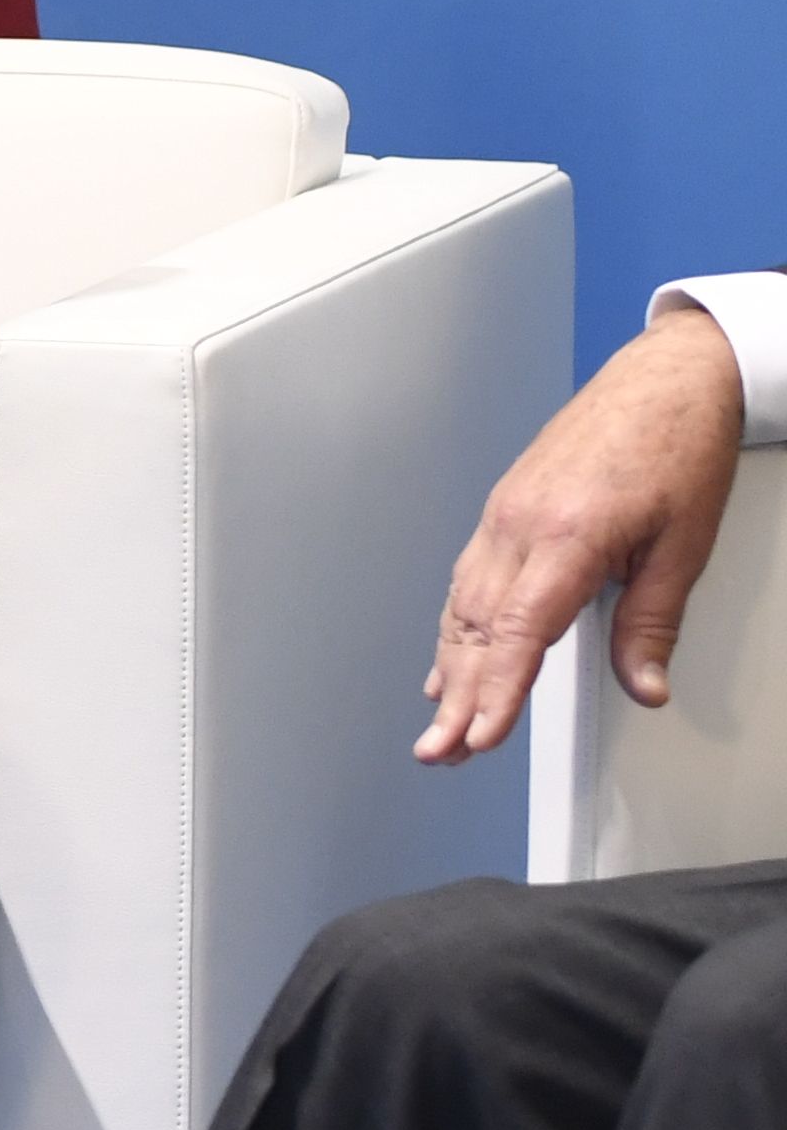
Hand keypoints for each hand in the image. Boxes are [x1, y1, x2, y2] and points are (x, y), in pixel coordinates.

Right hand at [418, 302, 751, 764]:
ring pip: (460, 606)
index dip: (494, 691)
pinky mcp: (504, 508)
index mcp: (565, 536)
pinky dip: (455, 626)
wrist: (667, 379)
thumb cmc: (678, 445)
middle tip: (443, 750)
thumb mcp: (685, 545)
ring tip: (444, 720)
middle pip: (473, 629)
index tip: (479, 735)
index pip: (515, 633)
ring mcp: (503, 515)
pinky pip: (466, 578)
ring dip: (449, 668)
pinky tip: (450, 655)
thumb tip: (645, 685)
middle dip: (456, 697)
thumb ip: (652, 623)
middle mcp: (519, 526)